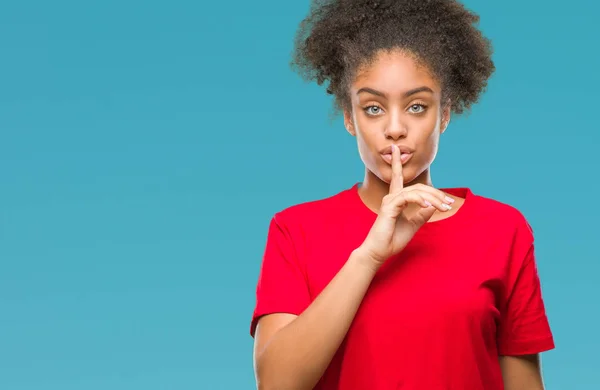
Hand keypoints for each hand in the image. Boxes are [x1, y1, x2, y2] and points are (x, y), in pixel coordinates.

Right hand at [358, 144, 454, 268]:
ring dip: (433, 198)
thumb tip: (433, 205)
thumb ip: (422, 214)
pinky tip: (429, 207)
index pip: (397, 177)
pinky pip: (408, 197)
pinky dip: (420, 200)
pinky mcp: (390, 206)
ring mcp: (390, 200)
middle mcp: (392, 197)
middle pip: (417, 187)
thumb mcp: (413, 225)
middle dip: (435, 193)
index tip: (397, 150)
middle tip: (449, 203)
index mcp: (396, 199)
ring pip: (416, 191)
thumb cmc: (393, 239)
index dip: (397, 162)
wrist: (380, 252)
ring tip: (444, 207)